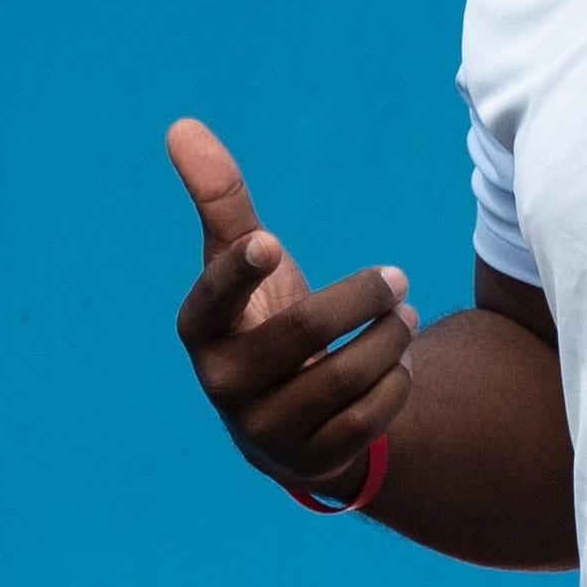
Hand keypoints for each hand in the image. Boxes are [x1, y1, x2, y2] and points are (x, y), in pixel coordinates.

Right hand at [166, 119, 415, 502]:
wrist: (290, 418)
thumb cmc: (263, 319)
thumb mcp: (245, 264)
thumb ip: (221, 201)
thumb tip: (182, 125)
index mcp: (202, 330)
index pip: (211, 301)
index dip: (238, 274)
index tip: (271, 243)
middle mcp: (224, 384)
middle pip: (301, 335)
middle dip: (360, 298)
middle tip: (396, 277)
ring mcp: (265, 429)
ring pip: (345, 378)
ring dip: (389, 338)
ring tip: (404, 316)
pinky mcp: (309, 461)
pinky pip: (368, 417)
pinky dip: (396, 382)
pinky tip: (398, 365)